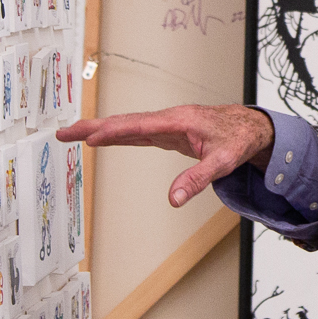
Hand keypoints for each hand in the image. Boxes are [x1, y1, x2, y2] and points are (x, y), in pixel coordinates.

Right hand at [53, 105, 275, 206]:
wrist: (252, 127)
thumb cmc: (239, 139)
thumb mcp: (223, 162)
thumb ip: (197, 179)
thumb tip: (173, 198)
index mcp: (179, 121)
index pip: (139, 126)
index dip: (113, 131)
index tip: (89, 136)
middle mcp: (168, 120)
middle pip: (125, 123)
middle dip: (93, 127)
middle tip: (65, 132)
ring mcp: (167, 125)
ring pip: (128, 127)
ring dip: (101, 130)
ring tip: (74, 134)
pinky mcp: (169, 133)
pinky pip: (137, 132)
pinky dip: (118, 135)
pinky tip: (104, 138)